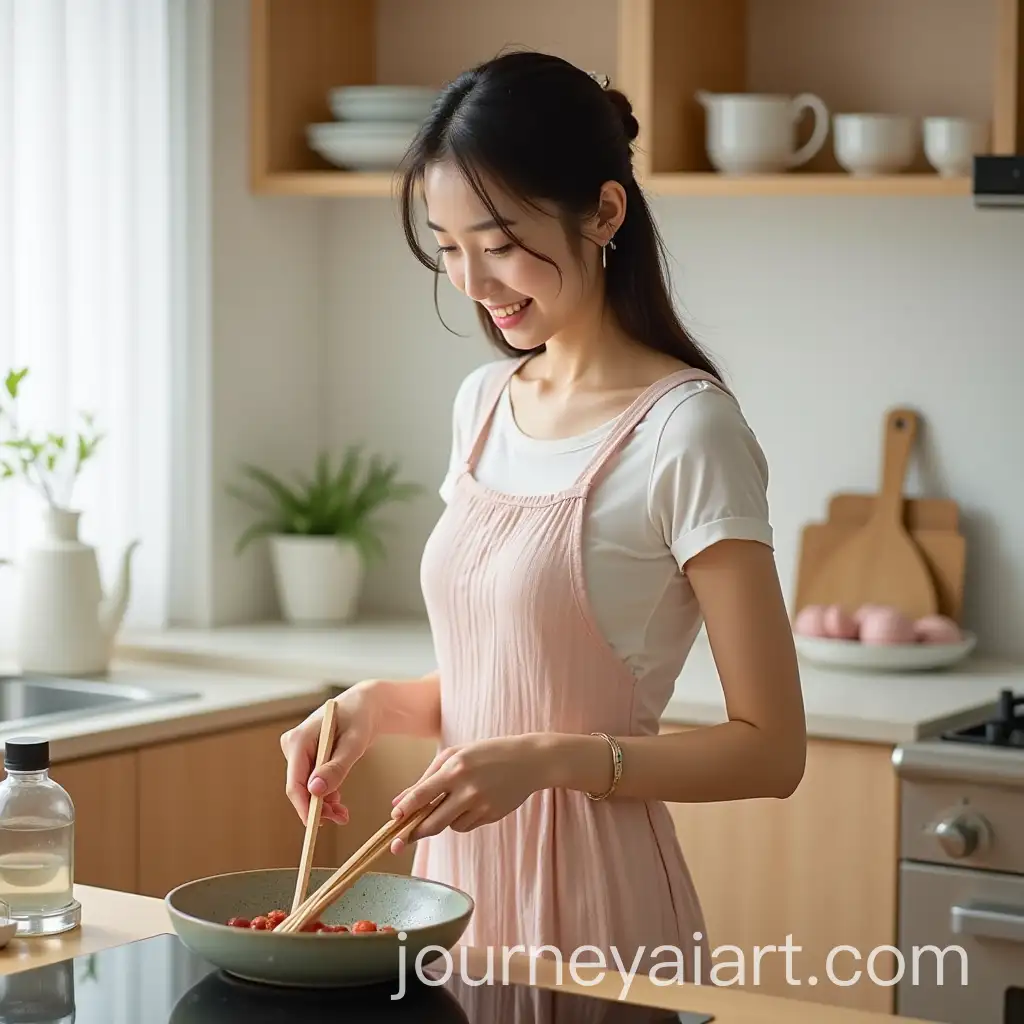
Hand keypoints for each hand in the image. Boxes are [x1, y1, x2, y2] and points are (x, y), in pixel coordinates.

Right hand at [280, 683, 380, 825]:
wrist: (365, 705)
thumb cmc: (360, 717)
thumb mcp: (354, 743)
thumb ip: (337, 767)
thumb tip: (315, 791)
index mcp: (299, 740)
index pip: (294, 782)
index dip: (304, 807)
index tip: (316, 827)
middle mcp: (294, 745)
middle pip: (300, 787)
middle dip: (318, 807)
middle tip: (341, 818)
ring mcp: (299, 752)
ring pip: (306, 788)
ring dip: (323, 804)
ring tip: (344, 814)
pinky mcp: (307, 757)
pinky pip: (312, 782)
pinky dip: (325, 794)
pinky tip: (339, 802)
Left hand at [388, 735, 550, 853]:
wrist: (528, 761)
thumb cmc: (486, 753)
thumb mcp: (455, 755)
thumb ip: (426, 778)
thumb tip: (397, 803)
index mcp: (455, 769)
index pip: (422, 794)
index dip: (405, 810)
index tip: (393, 820)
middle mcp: (467, 789)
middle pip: (432, 823)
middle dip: (414, 834)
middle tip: (398, 842)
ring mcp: (481, 805)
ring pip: (449, 826)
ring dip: (443, 820)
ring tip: (455, 800)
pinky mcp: (491, 817)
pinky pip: (465, 826)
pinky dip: (461, 819)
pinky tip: (473, 802)